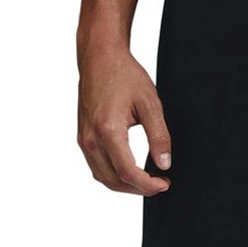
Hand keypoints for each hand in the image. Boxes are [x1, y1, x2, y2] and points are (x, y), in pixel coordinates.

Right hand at [77, 38, 171, 194]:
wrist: (100, 58)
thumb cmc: (124, 74)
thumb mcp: (149, 102)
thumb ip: (159, 135)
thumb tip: (165, 163)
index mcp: (108, 131)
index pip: (127, 173)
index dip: (148, 185)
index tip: (165, 183)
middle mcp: (91, 139)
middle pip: (113, 181)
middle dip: (138, 188)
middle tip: (160, 184)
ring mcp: (83, 140)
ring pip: (102, 177)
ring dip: (124, 185)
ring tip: (147, 180)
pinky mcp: (82, 137)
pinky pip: (95, 166)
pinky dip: (112, 174)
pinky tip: (127, 170)